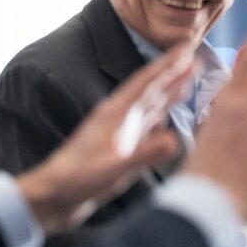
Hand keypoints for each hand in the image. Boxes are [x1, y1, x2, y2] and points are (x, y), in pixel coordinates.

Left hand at [18, 45, 196, 233]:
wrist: (52, 196)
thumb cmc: (77, 180)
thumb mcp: (114, 169)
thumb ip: (145, 155)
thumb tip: (175, 141)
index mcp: (116, 114)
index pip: (147, 83)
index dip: (168, 65)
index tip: (187, 49)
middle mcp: (119, 118)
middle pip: (151, 90)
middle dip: (172, 73)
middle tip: (195, 58)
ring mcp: (118, 133)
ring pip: (148, 106)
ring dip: (167, 93)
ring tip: (186, 82)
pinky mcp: (117, 149)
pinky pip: (144, 127)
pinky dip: (158, 118)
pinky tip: (164, 119)